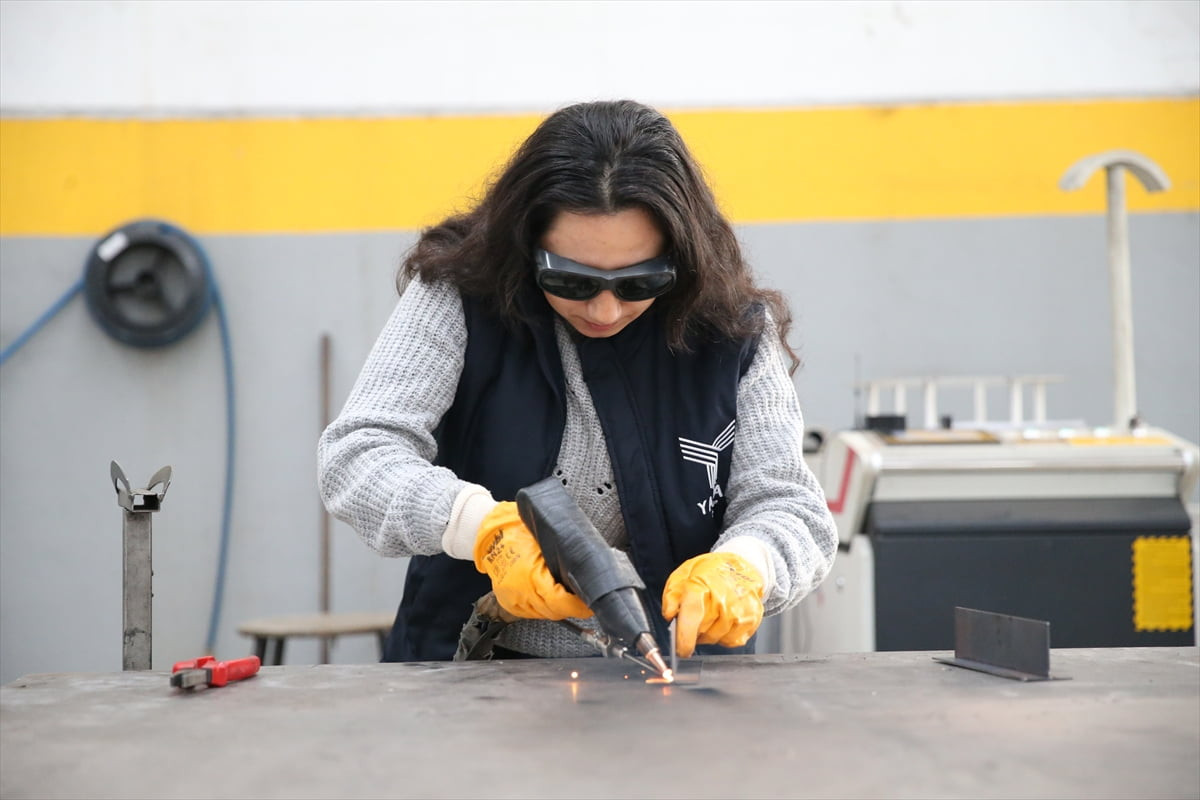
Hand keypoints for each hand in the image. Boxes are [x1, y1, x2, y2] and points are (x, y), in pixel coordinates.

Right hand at [473, 502, 592, 619]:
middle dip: (571, 608)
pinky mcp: (508, 602)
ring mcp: (512, 599)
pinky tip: (552, 599)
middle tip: (585, 600)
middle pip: (553, 611)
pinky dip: (544, 608)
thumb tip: (588, 572)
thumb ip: (565, 558)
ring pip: (543, 614)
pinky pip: (532, 613)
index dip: (577, 606)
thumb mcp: (547, 540)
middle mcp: (519, 592)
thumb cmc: (520, 531)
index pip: (559, 601)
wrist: (492, 534)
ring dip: (558, 609)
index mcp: (529, 575)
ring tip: (570, 599)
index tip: (590, 602)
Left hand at [661, 552, 764, 657]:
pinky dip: (724, 636)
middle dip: (694, 632)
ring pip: (717, 639)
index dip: (684, 638)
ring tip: (712, 616)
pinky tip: (724, 620)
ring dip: (710, 633)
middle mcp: (723, 600)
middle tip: (696, 619)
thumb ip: (672, 595)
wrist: (744, 565)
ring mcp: (739, 611)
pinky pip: (732, 641)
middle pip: (702, 632)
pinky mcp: (751, 620)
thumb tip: (669, 615)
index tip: (681, 649)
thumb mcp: (684, 574)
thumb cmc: (712, 571)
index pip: (691, 616)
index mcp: (702, 586)